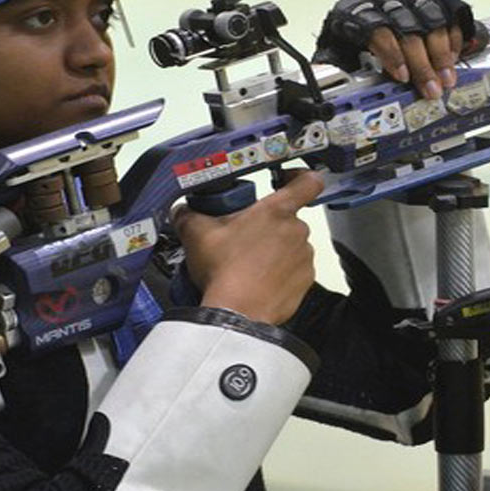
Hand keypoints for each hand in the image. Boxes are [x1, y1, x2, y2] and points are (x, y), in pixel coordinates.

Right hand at [172, 170, 324, 324]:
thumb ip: (187, 214)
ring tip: (248, 264)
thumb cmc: (224, 272)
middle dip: (268, 226)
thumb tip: (181, 211)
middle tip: (244, 238)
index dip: (300, 176)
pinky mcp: (304, 282)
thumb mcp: (196, 235)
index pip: (307, 181)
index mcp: (276, 211)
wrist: (237, 314)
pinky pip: (294, 271)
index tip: (287, 180)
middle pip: (288, 218)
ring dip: (275, 251)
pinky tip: (258, 281)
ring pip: (290, 246)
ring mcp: (303, 258)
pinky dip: (280, 274)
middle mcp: (296, 231)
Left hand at [313, 0, 477, 99]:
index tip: (401, 78)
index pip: (377, 29)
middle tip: (431, 89)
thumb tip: (324, 83)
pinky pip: (450, 13)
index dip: (392, 54)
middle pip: (409, 29)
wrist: (363, 4)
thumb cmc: (351, 28)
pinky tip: (455, 57)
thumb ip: (333, 64)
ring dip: (442, 53)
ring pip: (432, 21)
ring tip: (447, 78)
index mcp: (358, 9)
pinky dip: (455, 37)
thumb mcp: (336, 46)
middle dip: (422, 63)